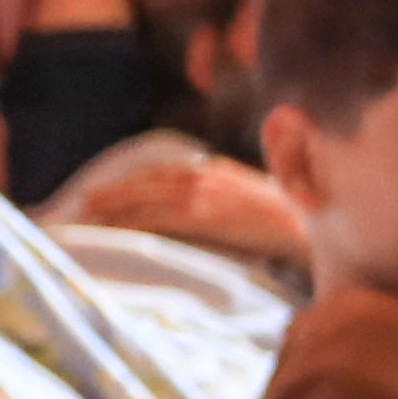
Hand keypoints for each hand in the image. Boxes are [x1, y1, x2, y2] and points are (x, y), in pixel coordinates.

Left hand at [64, 148, 306, 262]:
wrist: (312, 222)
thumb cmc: (288, 216)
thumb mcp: (251, 195)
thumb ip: (223, 194)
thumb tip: (199, 201)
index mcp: (216, 171)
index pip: (165, 173)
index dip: (135, 181)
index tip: (110, 190)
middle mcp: (208, 177)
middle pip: (150, 182)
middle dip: (116, 191)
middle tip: (84, 201)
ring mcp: (207, 194)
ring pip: (149, 197)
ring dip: (116, 205)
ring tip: (89, 213)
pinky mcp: (209, 213)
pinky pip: (162, 216)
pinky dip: (134, 220)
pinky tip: (114, 227)